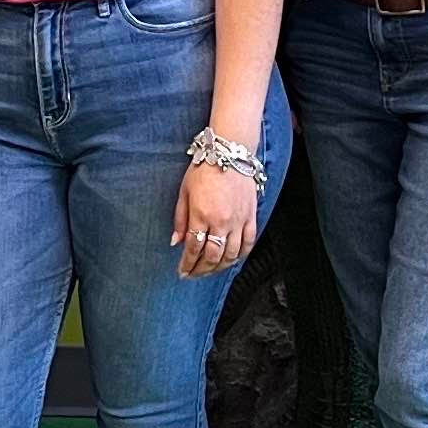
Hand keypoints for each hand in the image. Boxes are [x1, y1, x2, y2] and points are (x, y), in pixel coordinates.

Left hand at [173, 155, 260, 277]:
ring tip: (210, 270)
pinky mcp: (251, 217)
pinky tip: (232, 260)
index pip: (194, 249)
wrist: (229, 153)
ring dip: (219, 267)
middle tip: (193, 274)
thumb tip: (176, 242)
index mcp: (201, 215)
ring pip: (231, 255)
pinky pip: (248, 243)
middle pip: (212, 257)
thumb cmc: (204, 169)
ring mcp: (238, 221)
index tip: (182, 271)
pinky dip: (240, 256)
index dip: (187, 264)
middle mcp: (221, 222)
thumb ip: (180, 220)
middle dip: (201, 270)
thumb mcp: (184, 192)